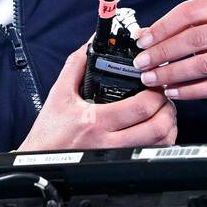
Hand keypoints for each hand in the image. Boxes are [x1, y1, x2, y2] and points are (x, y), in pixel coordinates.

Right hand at [17, 41, 176, 151]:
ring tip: (160, 111)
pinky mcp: (120, 163)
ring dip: (168, 124)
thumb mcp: (59, 94)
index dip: (156, 92)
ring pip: (159, 143)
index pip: (140, 107)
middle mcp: (109, 141)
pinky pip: (151, 153)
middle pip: (157, 127)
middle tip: (162, 96)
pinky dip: (161, 140)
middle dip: (167, 108)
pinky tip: (153, 127)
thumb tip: (91, 43)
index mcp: (95, 120)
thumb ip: (77, 66)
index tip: (154, 82)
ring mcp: (116, 155)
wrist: (38, 162)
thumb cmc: (49, 132)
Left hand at [132, 0, 206, 99]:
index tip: (143, 41)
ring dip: (172, 74)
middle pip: (195, 39)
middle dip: (163, 53)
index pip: (190, 12)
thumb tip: (144, 35)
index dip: (163, 27)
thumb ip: (182, 26)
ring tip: (152, 79)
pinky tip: (172, 91)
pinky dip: (189, 91)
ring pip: (203, 64)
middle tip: (142, 63)